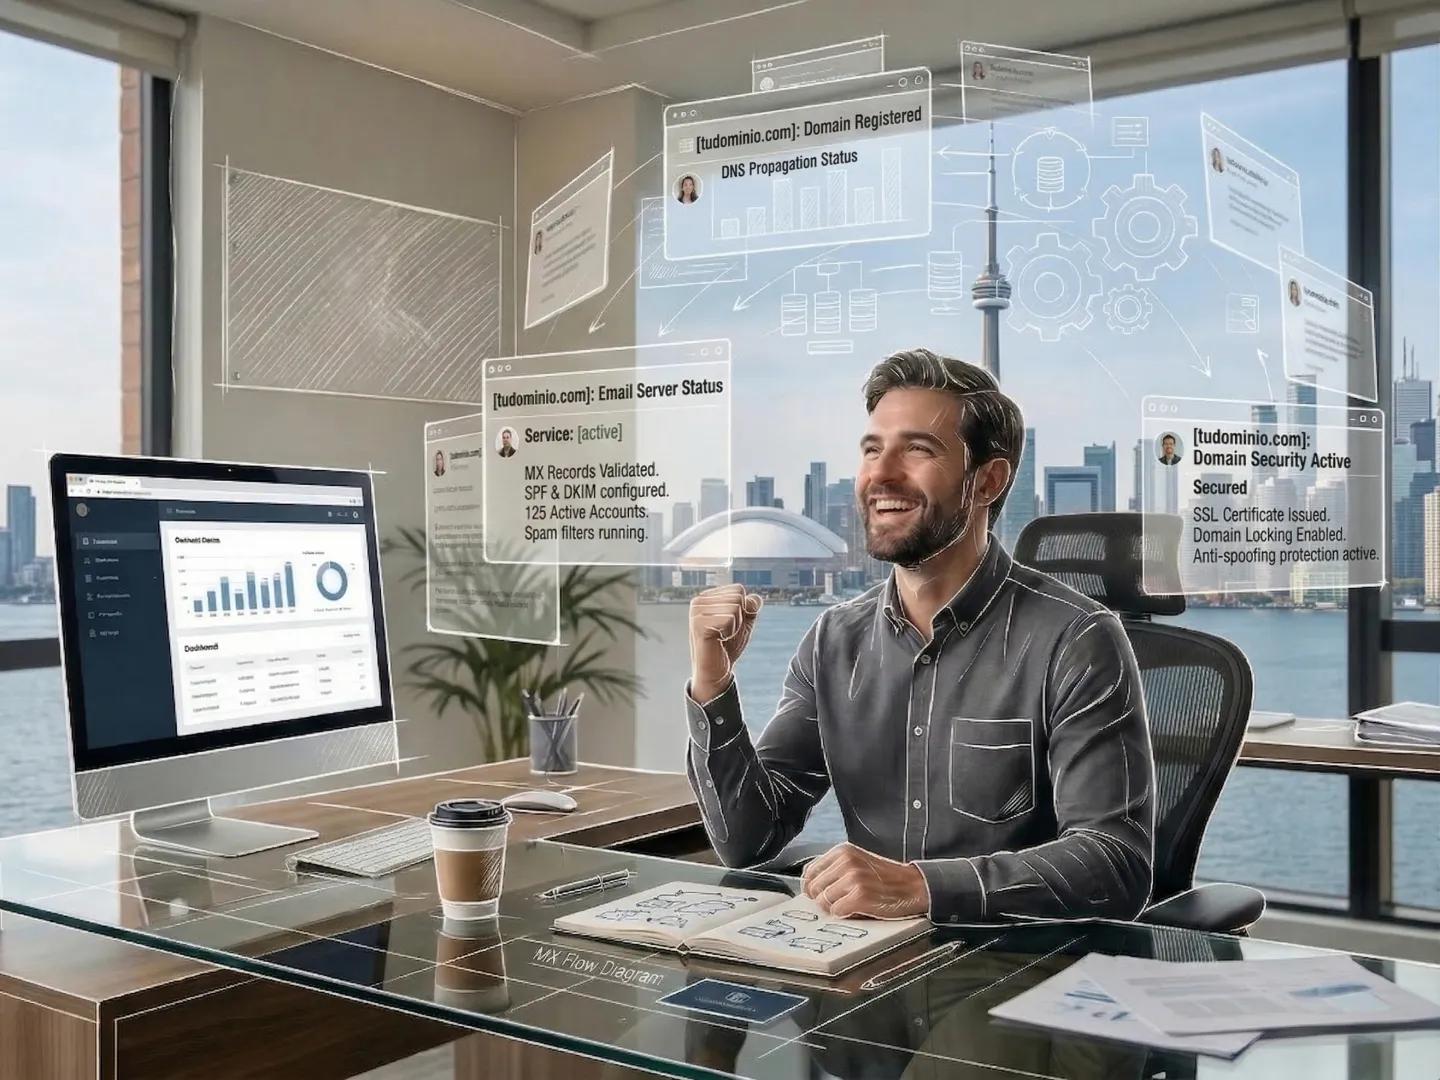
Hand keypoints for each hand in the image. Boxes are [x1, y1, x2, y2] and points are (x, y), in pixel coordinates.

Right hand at [688, 584, 762, 702]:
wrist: (716, 671)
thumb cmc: (728, 646)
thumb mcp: (744, 624)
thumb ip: (751, 608)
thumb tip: (754, 598)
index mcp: (707, 598)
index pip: (738, 589)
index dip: (743, 609)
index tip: (731, 624)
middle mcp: (698, 601)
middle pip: (738, 597)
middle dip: (740, 618)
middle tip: (727, 633)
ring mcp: (696, 612)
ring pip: (735, 608)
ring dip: (735, 627)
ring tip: (722, 637)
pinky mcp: (699, 625)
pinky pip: (729, 619)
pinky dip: (730, 633)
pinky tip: (718, 641)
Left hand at [801, 842, 928, 919]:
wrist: (913, 886)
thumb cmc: (885, 878)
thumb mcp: (858, 863)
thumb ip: (835, 869)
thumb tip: (811, 888)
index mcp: (843, 851)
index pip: (810, 871)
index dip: (811, 887)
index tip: (817, 895)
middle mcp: (846, 861)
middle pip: (814, 888)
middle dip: (823, 899)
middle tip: (838, 903)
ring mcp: (853, 878)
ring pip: (823, 901)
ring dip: (835, 908)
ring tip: (850, 905)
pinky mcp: (860, 896)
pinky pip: (836, 911)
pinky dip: (845, 914)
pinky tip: (857, 910)